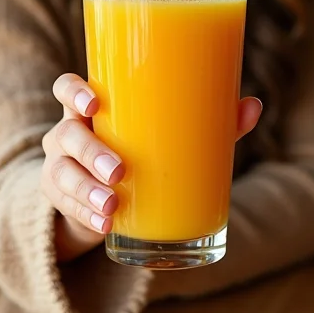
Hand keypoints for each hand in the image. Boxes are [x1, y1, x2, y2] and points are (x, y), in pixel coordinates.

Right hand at [41, 73, 262, 262]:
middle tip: (119, 171)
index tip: (95, 104)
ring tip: (113, 206)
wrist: (102, 194)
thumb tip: (252, 105)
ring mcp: (61, 166)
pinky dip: (86, 215)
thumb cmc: (141, 149)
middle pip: (66, 132)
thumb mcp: (165, 135)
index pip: (67, 88)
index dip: (74, 91)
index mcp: (93, 109)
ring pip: (61, 172)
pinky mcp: (60, 200)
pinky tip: (106, 225)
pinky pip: (66, 205)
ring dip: (86, 189)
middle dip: (91, 152)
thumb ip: (208, 120)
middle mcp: (69, 132)